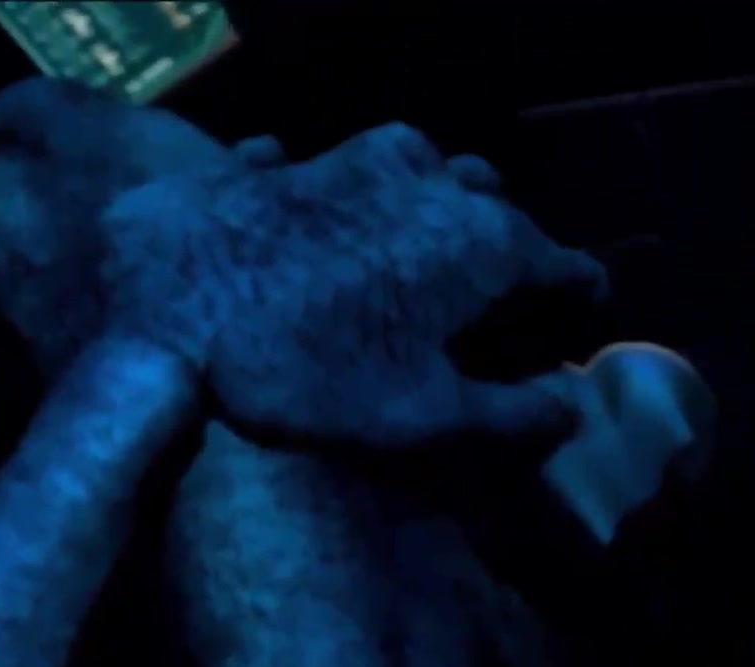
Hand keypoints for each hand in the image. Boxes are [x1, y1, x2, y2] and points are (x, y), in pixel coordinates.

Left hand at [98, 123, 608, 450]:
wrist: (168, 317)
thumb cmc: (315, 373)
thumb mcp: (426, 416)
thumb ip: (512, 415)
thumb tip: (574, 410)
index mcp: (480, 242)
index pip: (564, 264)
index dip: (582, 296)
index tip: (586, 318)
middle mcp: (425, 183)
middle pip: (491, 202)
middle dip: (504, 239)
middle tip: (498, 289)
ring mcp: (345, 161)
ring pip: (415, 162)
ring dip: (429, 194)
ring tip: (420, 236)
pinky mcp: (272, 166)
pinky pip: (311, 164)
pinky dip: (325, 189)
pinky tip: (313, 211)